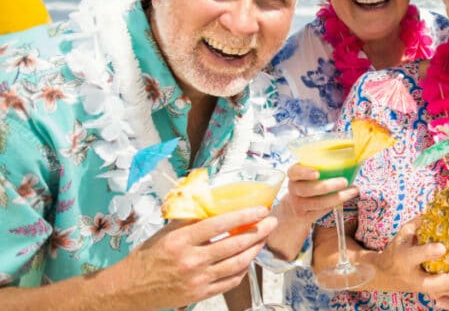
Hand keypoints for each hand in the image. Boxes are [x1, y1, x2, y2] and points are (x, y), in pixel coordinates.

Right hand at [118, 207, 274, 309]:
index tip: (260, 209)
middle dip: (258, 232)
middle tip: (270, 222)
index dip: (244, 216)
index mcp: (181, 240)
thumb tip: (214, 203)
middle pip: (234, 244)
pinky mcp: (200, 294)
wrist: (129, 289)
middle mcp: (191, 260)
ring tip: (262, 239)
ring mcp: (197, 279)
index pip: (219, 224)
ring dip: (254, 250)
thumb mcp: (165, 232)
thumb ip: (190, 219)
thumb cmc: (147, 257)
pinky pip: (230, 281)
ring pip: (237, 264)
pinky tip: (247, 260)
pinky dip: (242, 269)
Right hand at [275, 163, 356, 224]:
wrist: (295, 207)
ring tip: (353, 190)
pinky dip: (336, 204)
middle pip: (309, 189)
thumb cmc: (309, 184)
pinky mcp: (305, 216)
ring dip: (338, 197)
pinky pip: (322, 211)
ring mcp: (298, 204)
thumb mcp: (309, 174)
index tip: (317, 173)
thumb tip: (350, 161)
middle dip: (328, 186)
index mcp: (294, 174)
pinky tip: (346, 197)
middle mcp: (294, 189)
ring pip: (318, 202)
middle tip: (345, 181)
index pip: (295, 172)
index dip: (305, 172)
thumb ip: (322, 167)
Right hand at [373, 219, 448, 295]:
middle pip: (431, 283)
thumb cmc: (400, 246)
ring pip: (440, 294)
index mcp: (404, 258)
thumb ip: (424, 221)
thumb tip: (447, 204)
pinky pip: (445, 297)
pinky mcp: (429, 293)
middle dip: (448, 281)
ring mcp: (421, 288)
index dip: (427, 252)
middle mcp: (412, 276)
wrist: (385, 274)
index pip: (415, 256)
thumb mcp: (406, 231)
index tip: (442, 248)